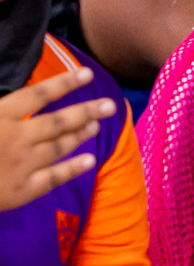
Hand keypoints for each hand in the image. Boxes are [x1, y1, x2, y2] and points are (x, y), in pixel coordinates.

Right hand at [0, 68, 115, 211]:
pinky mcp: (21, 191)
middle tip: (111, 105)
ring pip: (59, 147)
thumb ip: (1, 105)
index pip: (37, 94)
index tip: (87, 74)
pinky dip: (73, 168)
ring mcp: (20, 166)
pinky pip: (53, 178)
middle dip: (86, 111)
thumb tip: (18, 97)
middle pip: (57, 121)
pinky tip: (89, 161)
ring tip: (96, 125)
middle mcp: (14, 139)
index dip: (64, 83)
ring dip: (80, 135)